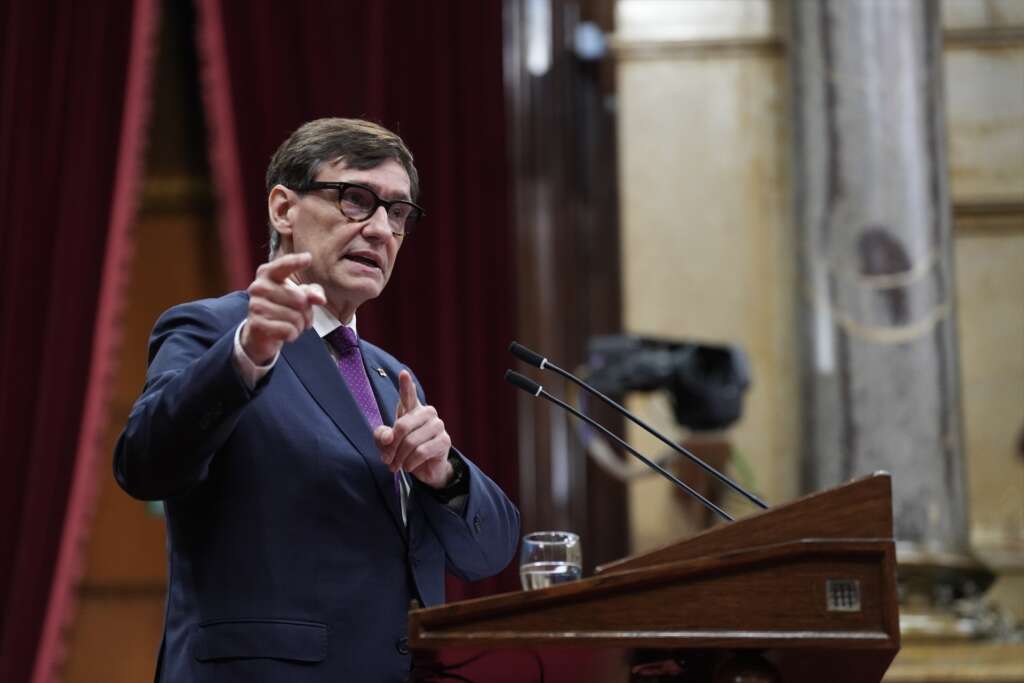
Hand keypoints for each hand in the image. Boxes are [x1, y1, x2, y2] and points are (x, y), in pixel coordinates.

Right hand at [241, 252, 325, 364]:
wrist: (261, 332)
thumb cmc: (283, 307)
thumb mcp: (300, 296)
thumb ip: (313, 292)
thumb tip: (320, 299)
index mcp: (268, 273)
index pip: (284, 265)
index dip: (296, 262)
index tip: (308, 258)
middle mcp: (259, 286)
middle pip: (300, 300)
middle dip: (307, 313)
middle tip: (301, 317)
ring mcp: (255, 305)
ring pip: (295, 318)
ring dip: (299, 325)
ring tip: (291, 324)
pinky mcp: (256, 323)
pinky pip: (288, 330)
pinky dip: (292, 335)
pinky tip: (285, 333)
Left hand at [374, 370, 453, 488]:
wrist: (425, 469)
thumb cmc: (404, 450)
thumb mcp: (387, 444)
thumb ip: (381, 437)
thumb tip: (388, 437)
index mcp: (412, 409)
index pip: (408, 395)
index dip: (406, 385)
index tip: (403, 374)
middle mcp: (427, 413)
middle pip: (402, 426)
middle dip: (391, 447)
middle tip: (386, 460)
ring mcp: (438, 426)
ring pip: (411, 442)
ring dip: (400, 458)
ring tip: (396, 466)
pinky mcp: (444, 441)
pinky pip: (421, 452)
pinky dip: (410, 463)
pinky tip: (408, 467)